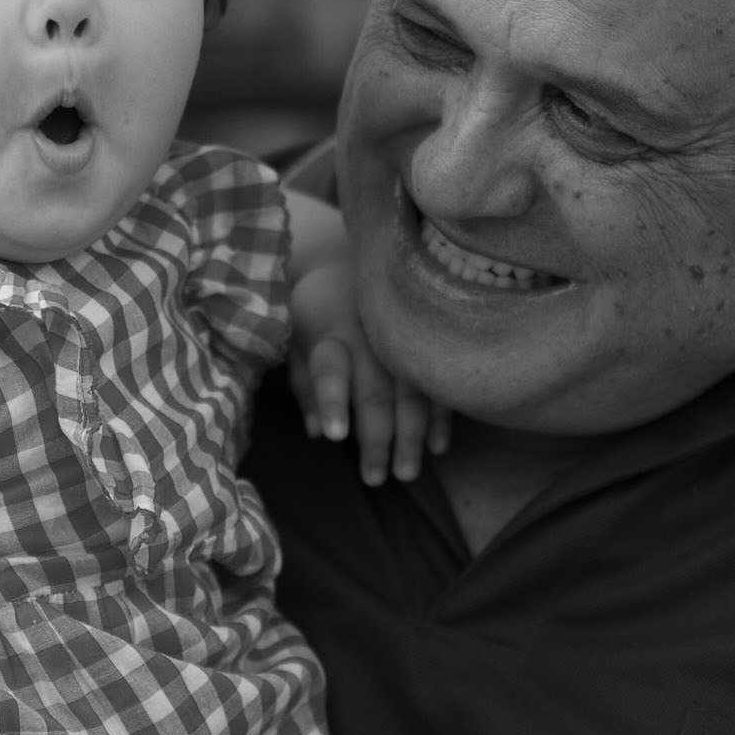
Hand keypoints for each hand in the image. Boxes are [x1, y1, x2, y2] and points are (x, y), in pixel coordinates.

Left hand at [289, 261, 449, 484]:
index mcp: (329, 329)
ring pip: (411, 392)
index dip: (332, 401)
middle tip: (376, 479)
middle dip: (377, 439)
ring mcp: (403, 335)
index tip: (336, 436)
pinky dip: (439, 416)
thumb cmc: (318, 307)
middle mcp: (368, 333)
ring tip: (406, 474)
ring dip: (411, 436)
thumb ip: (304, 382)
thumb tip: (317, 433)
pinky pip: (437, 381)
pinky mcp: (428, 338)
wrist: (356, 255)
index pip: (329, 369)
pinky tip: (437, 447)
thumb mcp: (295, 334)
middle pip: (374, 391)